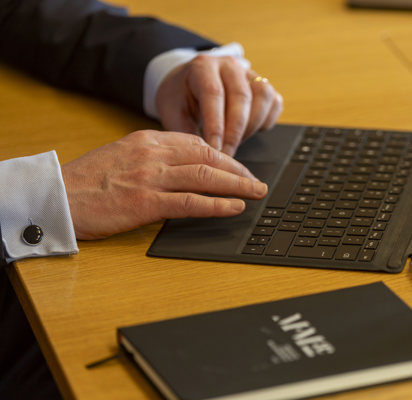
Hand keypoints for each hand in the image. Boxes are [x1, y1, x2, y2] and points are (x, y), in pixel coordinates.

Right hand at [61, 130, 267, 239]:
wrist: (57, 196)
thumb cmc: (89, 180)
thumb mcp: (124, 156)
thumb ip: (155, 157)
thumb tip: (185, 168)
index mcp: (148, 140)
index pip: (198, 143)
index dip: (225, 156)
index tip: (239, 168)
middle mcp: (153, 154)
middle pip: (208, 157)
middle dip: (238, 171)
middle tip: (257, 182)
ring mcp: (151, 177)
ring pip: (206, 176)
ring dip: (237, 186)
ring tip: (256, 193)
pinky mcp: (146, 203)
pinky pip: (191, 202)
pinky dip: (217, 204)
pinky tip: (234, 208)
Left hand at [156, 54, 282, 155]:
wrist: (188, 83)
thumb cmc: (180, 98)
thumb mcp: (173, 113)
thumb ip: (186, 132)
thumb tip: (203, 155)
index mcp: (203, 67)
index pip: (214, 94)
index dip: (216, 124)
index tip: (215, 149)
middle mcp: (229, 66)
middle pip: (242, 96)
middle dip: (236, 131)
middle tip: (227, 154)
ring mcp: (249, 73)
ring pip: (263, 96)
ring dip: (252, 126)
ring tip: (236, 142)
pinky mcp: (263, 84)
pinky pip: (274, 102)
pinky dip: (265, 121)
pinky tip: (249, 132)